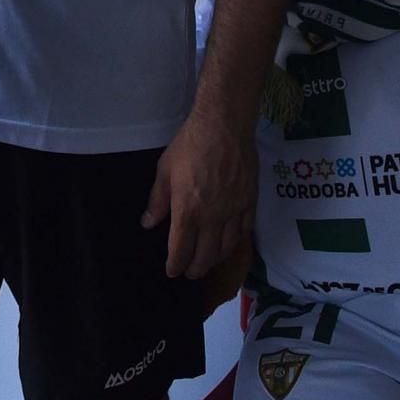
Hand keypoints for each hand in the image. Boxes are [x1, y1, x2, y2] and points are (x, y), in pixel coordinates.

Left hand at [141, 112, 256, 279]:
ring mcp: (234, 212)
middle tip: (189, 273)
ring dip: (215, 260)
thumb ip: (158, 200)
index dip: (175, 264)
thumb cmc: (189, 146)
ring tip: (208, 262)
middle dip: (195, 269)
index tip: (171, 271)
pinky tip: (230, 244)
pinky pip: (244, 232)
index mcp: (188, 211)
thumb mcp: (165, 170)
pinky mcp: (250, 203)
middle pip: (205, 256)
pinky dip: (236, 244)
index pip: (181, 249)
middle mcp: (212, 218)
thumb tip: (148, 223)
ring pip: (226, 248)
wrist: (224, 127)